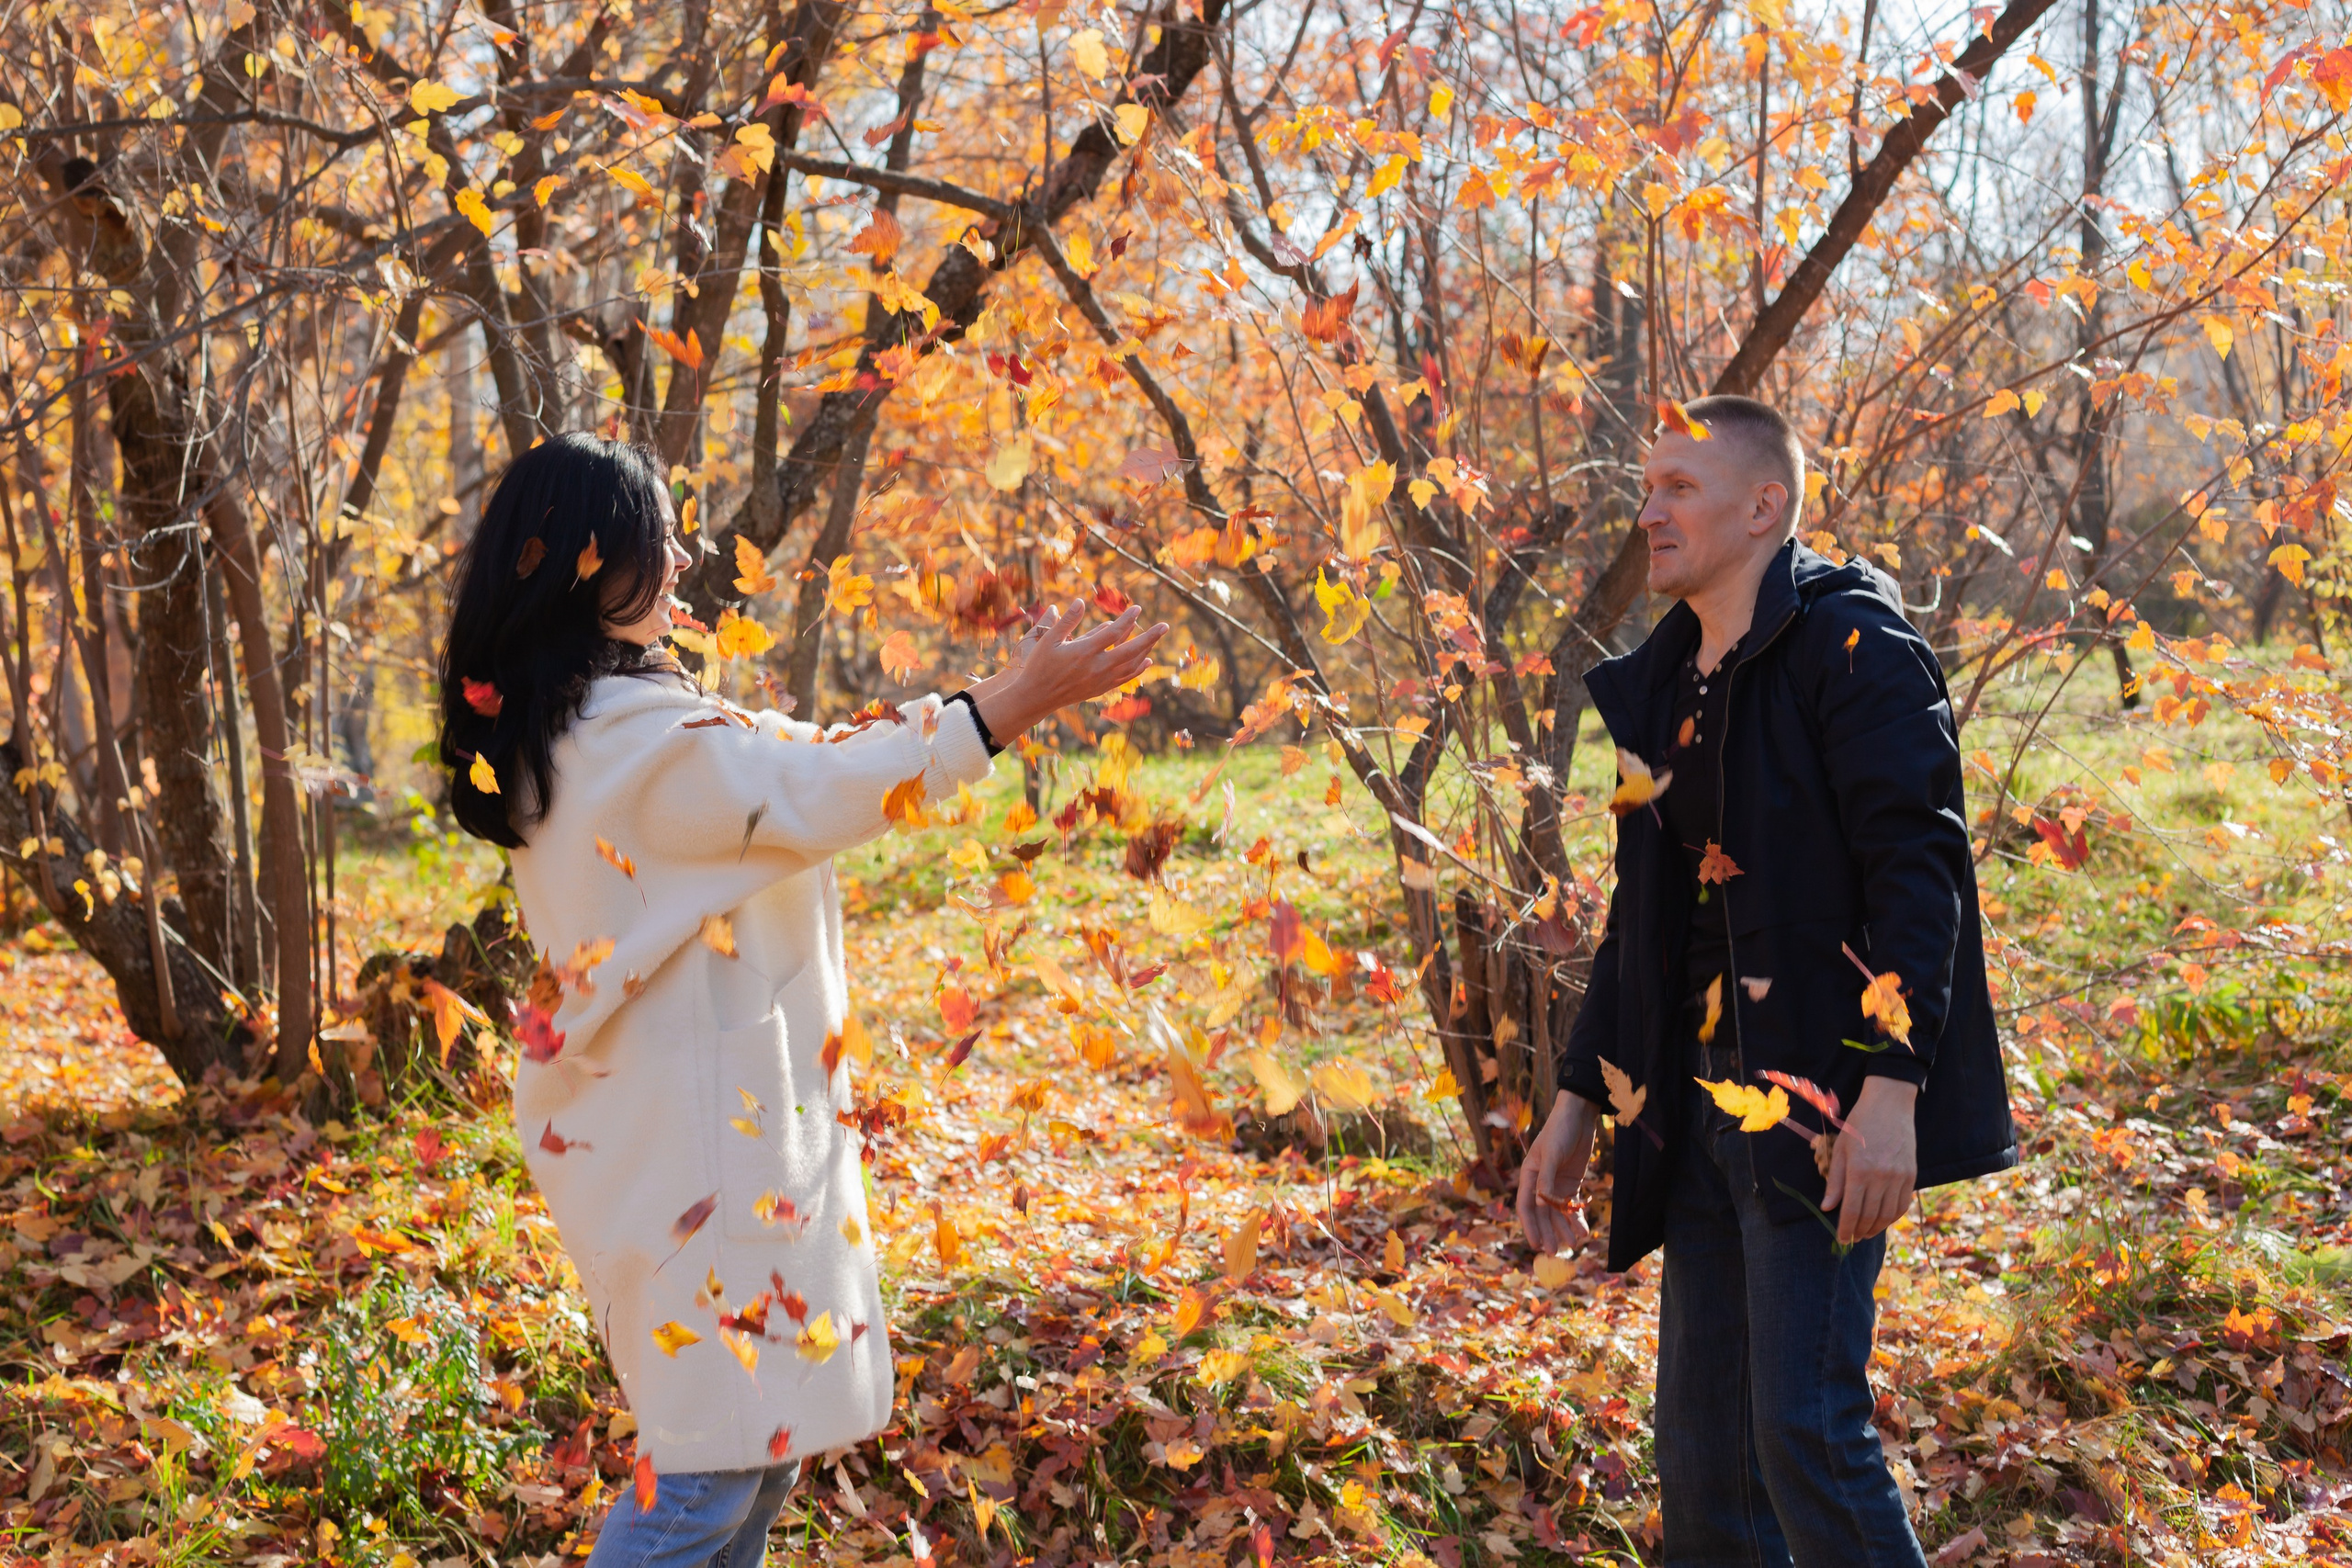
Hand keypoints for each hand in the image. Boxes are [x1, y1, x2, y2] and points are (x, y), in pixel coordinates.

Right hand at [965, 599, 1168, 741]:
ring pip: (1131, 666)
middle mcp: (1096, 667)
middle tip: (1165, 626)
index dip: (1128, 620)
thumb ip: (1066, 621)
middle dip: (1150, 637)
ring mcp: (1100, 681)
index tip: (1138, 608)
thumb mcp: (1048, 640)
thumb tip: (1081, 602)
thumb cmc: (1040, 665)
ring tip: (1156, 638)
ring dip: (1146, 651)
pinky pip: (1125, 678)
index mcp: (1084, 652)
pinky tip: (1146, 661)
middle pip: (1131, 651)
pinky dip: (1137, 669)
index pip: (1113, 633)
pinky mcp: (1100, 690)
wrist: (1036, 697)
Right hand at [1516, 1090, 1599, 1255]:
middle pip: (1542, 1213)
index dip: (1530, 1226)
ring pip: (1557, 1212)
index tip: (1535, 1244)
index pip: (1525, 1206)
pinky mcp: (1571, 1182)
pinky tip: (1583, 1230)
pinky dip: (1576, 1217)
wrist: (1579, 1115)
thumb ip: (1546, 1180)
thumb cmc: (1560, 1130)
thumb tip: (1539, 1204)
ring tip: (1574, 1244)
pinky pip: (1571, 1204)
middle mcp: (1540, 1182)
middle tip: (1556, 1251)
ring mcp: (1556, 1183)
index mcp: (1528, 1174)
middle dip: (1548, 1232)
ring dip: (1564, 1228)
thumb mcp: (1552, 1154)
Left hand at [1821, 1076, 1916, 1244]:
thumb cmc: (1859, 1124)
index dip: (1846, 1229)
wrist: (1889, 1104)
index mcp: (1859, 1171)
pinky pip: (1902, 1204)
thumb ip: (1835, 1181)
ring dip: (1876, 1228)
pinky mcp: (1911, 1175)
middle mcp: (1881, 1177)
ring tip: (1866, 1233)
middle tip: (1852, 1238)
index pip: (1851, 1211)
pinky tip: (1883, 1220)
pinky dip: (1892, 1217)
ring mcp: (1899, 1177)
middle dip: (1859, 1231)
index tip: (1841, 1239)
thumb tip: (1827, 1207)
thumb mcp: (1840, 1149)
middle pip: (1870, 1216)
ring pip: (1888, 1214)